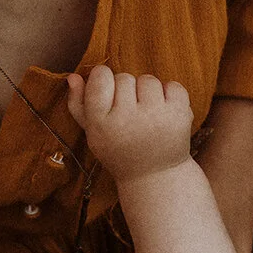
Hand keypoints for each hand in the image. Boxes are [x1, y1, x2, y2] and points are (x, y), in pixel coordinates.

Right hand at [65, 66, 194, 180]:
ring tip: (147, 114)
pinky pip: (173, 85)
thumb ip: (79, 104)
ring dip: (147, 92)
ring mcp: (155, 117)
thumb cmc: (119, 150)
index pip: (100, 77)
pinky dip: (170, 95)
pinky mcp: (179, 116)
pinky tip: (164, 113)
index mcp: (101, 124)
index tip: (107, 92)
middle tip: (129, 113)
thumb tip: (73, 76)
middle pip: (124, 77)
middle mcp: (127, 120)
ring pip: (148, 79)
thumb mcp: (93, 133)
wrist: (155, 176)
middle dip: (126, 90)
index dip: (103, 79)